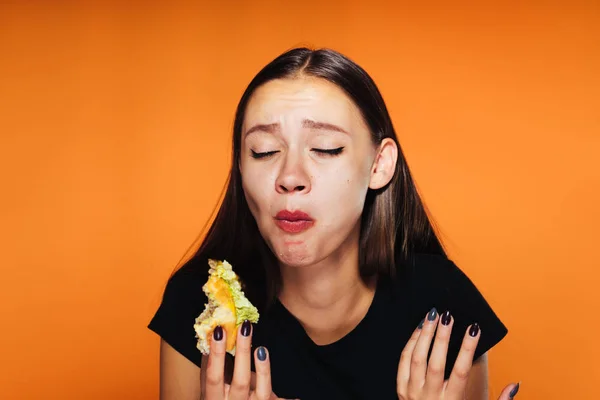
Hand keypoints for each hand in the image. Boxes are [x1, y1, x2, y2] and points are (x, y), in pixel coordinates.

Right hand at [204, 322, 292, 399]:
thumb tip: (212, 333)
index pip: (213, 376)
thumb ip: (210, 364)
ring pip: (262, 391)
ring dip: (264, 369)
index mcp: (213, 398)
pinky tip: (297, 398)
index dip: (216, 354)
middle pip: (240, 381)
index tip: (219, 331)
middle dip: (242, 353)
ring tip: (261, 349)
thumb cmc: (219, 398)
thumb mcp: (210, 386)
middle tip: (244, 328)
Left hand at [397, 308, 519, 399]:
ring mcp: (413, 393)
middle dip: (442, 337)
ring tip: (433, 316)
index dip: (467, 348)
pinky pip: (404, 361)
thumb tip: (515, 384)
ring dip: (425, 335)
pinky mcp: (401, 389)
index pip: (460, 371)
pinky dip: (411, 343)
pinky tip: (420, 329)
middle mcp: (430, 397)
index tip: (474, 328)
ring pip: (416, 359)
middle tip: (449, 316)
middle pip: (435, 362)